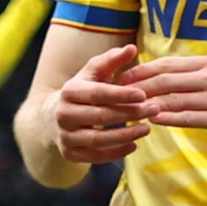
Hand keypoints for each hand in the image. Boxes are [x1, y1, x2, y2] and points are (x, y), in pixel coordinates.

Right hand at [49, 43, 149, 163]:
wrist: (53, 117)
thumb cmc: (83, 91)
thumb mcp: (93, 73)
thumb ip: (111, 60)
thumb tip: (131, 48)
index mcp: (69, 91)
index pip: (97, 93)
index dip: (121, 95)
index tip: (144, 95)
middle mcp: (63, 114)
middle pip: (101, 116)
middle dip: (130, 113)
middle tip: (154, 110)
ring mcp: (65, 136)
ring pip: (98, 139)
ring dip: (125, 135)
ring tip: (147, 129)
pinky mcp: (70, 154)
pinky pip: (95, 157)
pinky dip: (116, 153)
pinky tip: (134, 145)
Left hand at [127, 54, 206, 148]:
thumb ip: (190, 77)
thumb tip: (157, 77)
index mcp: (206, 63)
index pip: (166, 64)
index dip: (141, 70)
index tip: (121, 78)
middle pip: (165, 79)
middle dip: (138, 87)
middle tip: (117, 96)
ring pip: (173, 98)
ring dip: (148, 104)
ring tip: (128, 111)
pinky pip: (187, 117)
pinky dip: (167, 118)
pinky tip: (152, 121)